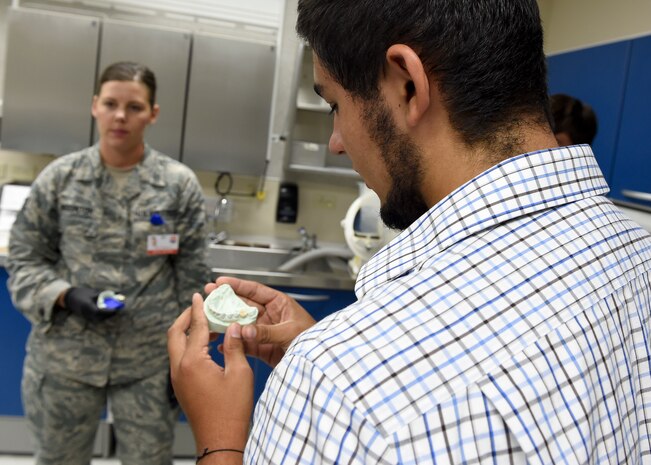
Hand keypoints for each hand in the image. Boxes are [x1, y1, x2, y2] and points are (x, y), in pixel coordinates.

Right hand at [64, 287, 116, 322]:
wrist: (69, 298)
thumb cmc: (82, 293)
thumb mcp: (93, 292)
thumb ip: (103, 295)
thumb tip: (116, 295)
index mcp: (87, 306)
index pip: (99, 311)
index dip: (108, 311)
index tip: (117, 309)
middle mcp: (86, 313)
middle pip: (101, 317)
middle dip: (110, 314)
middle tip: (118, 309)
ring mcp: (86, 316)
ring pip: (99, 319)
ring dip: (107, 316)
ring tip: (114, 310)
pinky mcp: (86, 317)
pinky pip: (96, 319)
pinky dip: (103, 316)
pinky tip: (108, 312)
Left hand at [168, 293, 251, 456]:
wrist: (220, 440)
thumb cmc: (231, 411)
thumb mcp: (240, 373)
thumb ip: (235, 346)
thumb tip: (233, 327)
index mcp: (192, 362)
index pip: (195, 328)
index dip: (199, 310)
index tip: (199, 296)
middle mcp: (179, 369)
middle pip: (175, 334)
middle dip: (186, 318)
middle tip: (199, 307)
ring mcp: (178, 379)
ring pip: (176, 347)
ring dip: (188, 332)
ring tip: (207, 324)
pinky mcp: (181, 387)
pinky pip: (181, 359)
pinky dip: (190, 346)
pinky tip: (208, 346)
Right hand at [207, 277, 316, 367]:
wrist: (319, 363)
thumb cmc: (313, 340)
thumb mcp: (291, 332)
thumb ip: (267, 332)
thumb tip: (244, 330)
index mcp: (279, 304)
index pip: (255, 291)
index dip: (237, 285)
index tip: (220, 281)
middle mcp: (270, 316)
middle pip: (243, 306)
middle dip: (226, 302)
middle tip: (208, 297)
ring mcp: (264, 332)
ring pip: (241, 325)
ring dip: (226, 324)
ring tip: (209, 321)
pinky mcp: (263, 348)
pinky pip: (244, 344)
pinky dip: (234, 344)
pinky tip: (222, 344)